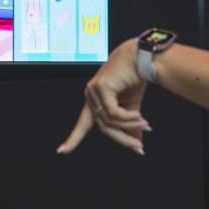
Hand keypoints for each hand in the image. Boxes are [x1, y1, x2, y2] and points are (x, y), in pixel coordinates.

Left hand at [57, 40, 150, 155]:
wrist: (142, 57)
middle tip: (139, 147)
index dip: (74, 138)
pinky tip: (139, 115)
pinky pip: (113, 113)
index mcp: (94, 100)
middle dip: (122, 139)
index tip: (61, 151)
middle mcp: (90, 95)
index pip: (83, 123)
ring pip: (109, 121)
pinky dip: (127, 117)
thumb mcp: (133, 107)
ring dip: (129, 125)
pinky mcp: (101, 87)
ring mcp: (93, 91)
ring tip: (146, 124)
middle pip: (103, 126)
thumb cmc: (136, 78)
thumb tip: (137, 145)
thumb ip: (130, 125)